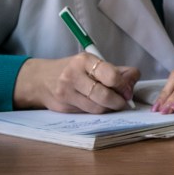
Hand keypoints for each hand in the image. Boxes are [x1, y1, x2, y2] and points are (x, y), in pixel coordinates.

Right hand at [13, 53, 139, 112]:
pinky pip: (87, 113)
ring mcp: (66, 93)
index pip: (111, 75)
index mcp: (84, 61)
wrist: (40, 80)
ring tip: (113, 104)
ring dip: (109, 108)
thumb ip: (116, 70)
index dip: (123, 85)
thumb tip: (133, 80)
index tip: (127, 90)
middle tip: (124, 102)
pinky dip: (97, 111)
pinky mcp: (62, 108)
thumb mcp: (93, 63)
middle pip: (104, 95)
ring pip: (96, 108)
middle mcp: (73, 76)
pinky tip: (98, 106)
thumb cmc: (73, 70)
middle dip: (119, 101)